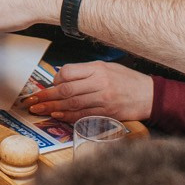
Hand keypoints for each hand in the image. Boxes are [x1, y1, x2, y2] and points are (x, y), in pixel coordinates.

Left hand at [26, 60, 153, 122]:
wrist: (150, 96)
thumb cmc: (128, 81)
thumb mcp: (108, 68)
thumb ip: (86, 72)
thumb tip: (62, 76)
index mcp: (98, 69)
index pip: (68, 72)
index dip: (55, 79)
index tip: (49, 84)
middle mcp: (100, 83)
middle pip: (66, 90)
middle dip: (47, 95)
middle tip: (33, 100)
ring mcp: (103, 100)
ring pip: (72, 104)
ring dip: (52, 107)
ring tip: (39, 109)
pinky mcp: (106, 114)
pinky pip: (82, 116)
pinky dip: (67, 116)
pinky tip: (57, 115)